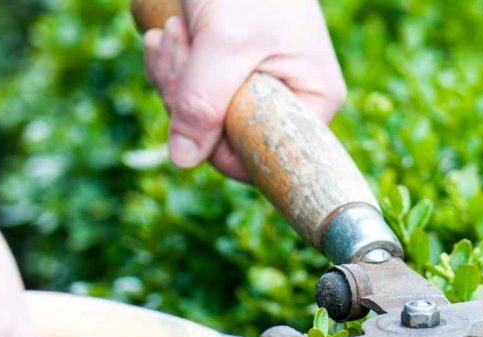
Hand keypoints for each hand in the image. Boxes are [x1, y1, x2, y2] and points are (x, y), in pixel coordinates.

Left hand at [143, 0, 346, 180]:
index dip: (219, 142)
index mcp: (313, 102)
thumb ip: (204, 102)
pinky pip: (190, 94)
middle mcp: (289, 102)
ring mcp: (256, 88)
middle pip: (225, 138)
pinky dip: (171, 65)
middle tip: (178, 43)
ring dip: (174, 75)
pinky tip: (170, 33)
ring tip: (176, 31)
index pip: (264, 157)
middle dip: (188, 95)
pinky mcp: (226, 74)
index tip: (192, 99)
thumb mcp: (225, 43)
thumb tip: (183, 159)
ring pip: (200, 117)